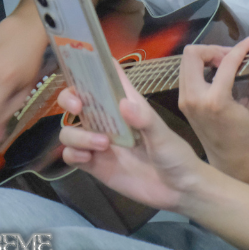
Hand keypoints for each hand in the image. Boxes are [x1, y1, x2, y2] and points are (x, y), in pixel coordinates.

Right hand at [59, 69, 204, 212]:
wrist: (178, 191)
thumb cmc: (176, 157)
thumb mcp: (164, 137)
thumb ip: (145, 121)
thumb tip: (123, 105)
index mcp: (128, 105)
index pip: (107, 77)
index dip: (92, 65)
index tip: (78, 58)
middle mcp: (110, 120)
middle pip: (77, 99)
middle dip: (69, 97)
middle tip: (78, 105)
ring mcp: (100, 142)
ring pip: (70, 130)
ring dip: (78, 135)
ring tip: (102, 145)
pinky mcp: (96, 165)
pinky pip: (71, 154)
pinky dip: (73, 154)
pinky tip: (88, 158)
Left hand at [177, 38, 248, 187]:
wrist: (232, 162)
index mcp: (215, 101)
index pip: (225, 63)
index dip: (239, 49)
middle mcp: (194, 98)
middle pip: (192, 54)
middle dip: (214, 49)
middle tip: (232, 57)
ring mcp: (185, 101)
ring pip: (187, 61)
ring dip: (207, 57)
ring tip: (226, 65)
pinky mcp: (184, 103)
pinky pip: (187, 73)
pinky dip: (202, 68)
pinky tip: (218, 74)